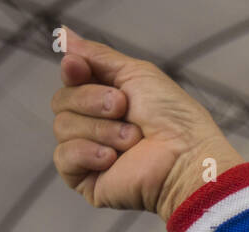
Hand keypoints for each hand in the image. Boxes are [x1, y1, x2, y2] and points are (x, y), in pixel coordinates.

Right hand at [49, 26, 240, 218]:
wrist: (186, 159)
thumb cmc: (174, 118)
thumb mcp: (137, 73)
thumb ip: (98, 55)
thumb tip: (63, 34)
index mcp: (106, 99)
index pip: (71, 79)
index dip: (72, 71)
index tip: (79, 67)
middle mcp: (95, 125)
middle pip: (61, 101)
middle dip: (92, 101)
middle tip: (124, 109)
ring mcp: (89, 154)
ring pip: (62, 127)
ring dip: (101, 129)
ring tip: (133, 140)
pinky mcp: (87, 180)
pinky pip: (63, 157)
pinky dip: (88, 153)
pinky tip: (113, 159)